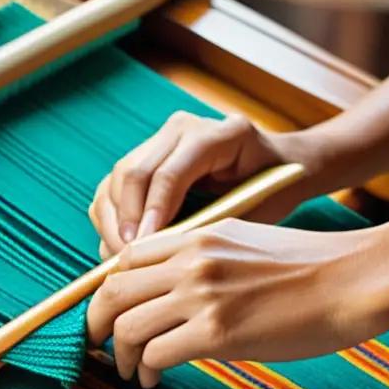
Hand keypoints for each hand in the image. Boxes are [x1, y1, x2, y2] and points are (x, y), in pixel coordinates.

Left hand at [86, 218, 388, 386]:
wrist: (360, 277)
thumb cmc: (314, 266)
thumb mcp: (246, 242)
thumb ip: (203, 257)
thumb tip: (171, 286)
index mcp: (197, 236)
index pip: (125, 260)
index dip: (106, 291)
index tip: (108, 315)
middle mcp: (191, 261)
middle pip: (112, 292)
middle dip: (96, 325)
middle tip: (99, 347)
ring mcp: (202, 295)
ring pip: (127, 327)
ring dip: (121, 355)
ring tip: (133, 371)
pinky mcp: (218, 333)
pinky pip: (156, 354)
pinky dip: (147, 370)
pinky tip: (156, 379)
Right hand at [89, 112, 321, 258]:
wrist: (278, 166)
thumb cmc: (272, 192)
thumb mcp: (253, 210)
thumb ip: (210, 224)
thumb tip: (162, 252)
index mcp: (219, 135)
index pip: (168, 174)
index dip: (151, 214)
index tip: (142, 248)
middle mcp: (183, 128)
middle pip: (133, 173)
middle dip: (124, 221)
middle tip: (126, 259)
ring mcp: (161, 138)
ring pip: (116, 179)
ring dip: (112, 221)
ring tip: (121, 257)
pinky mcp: (146, 154)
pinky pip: (114, 185)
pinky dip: (110, 217)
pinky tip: (120, 245)